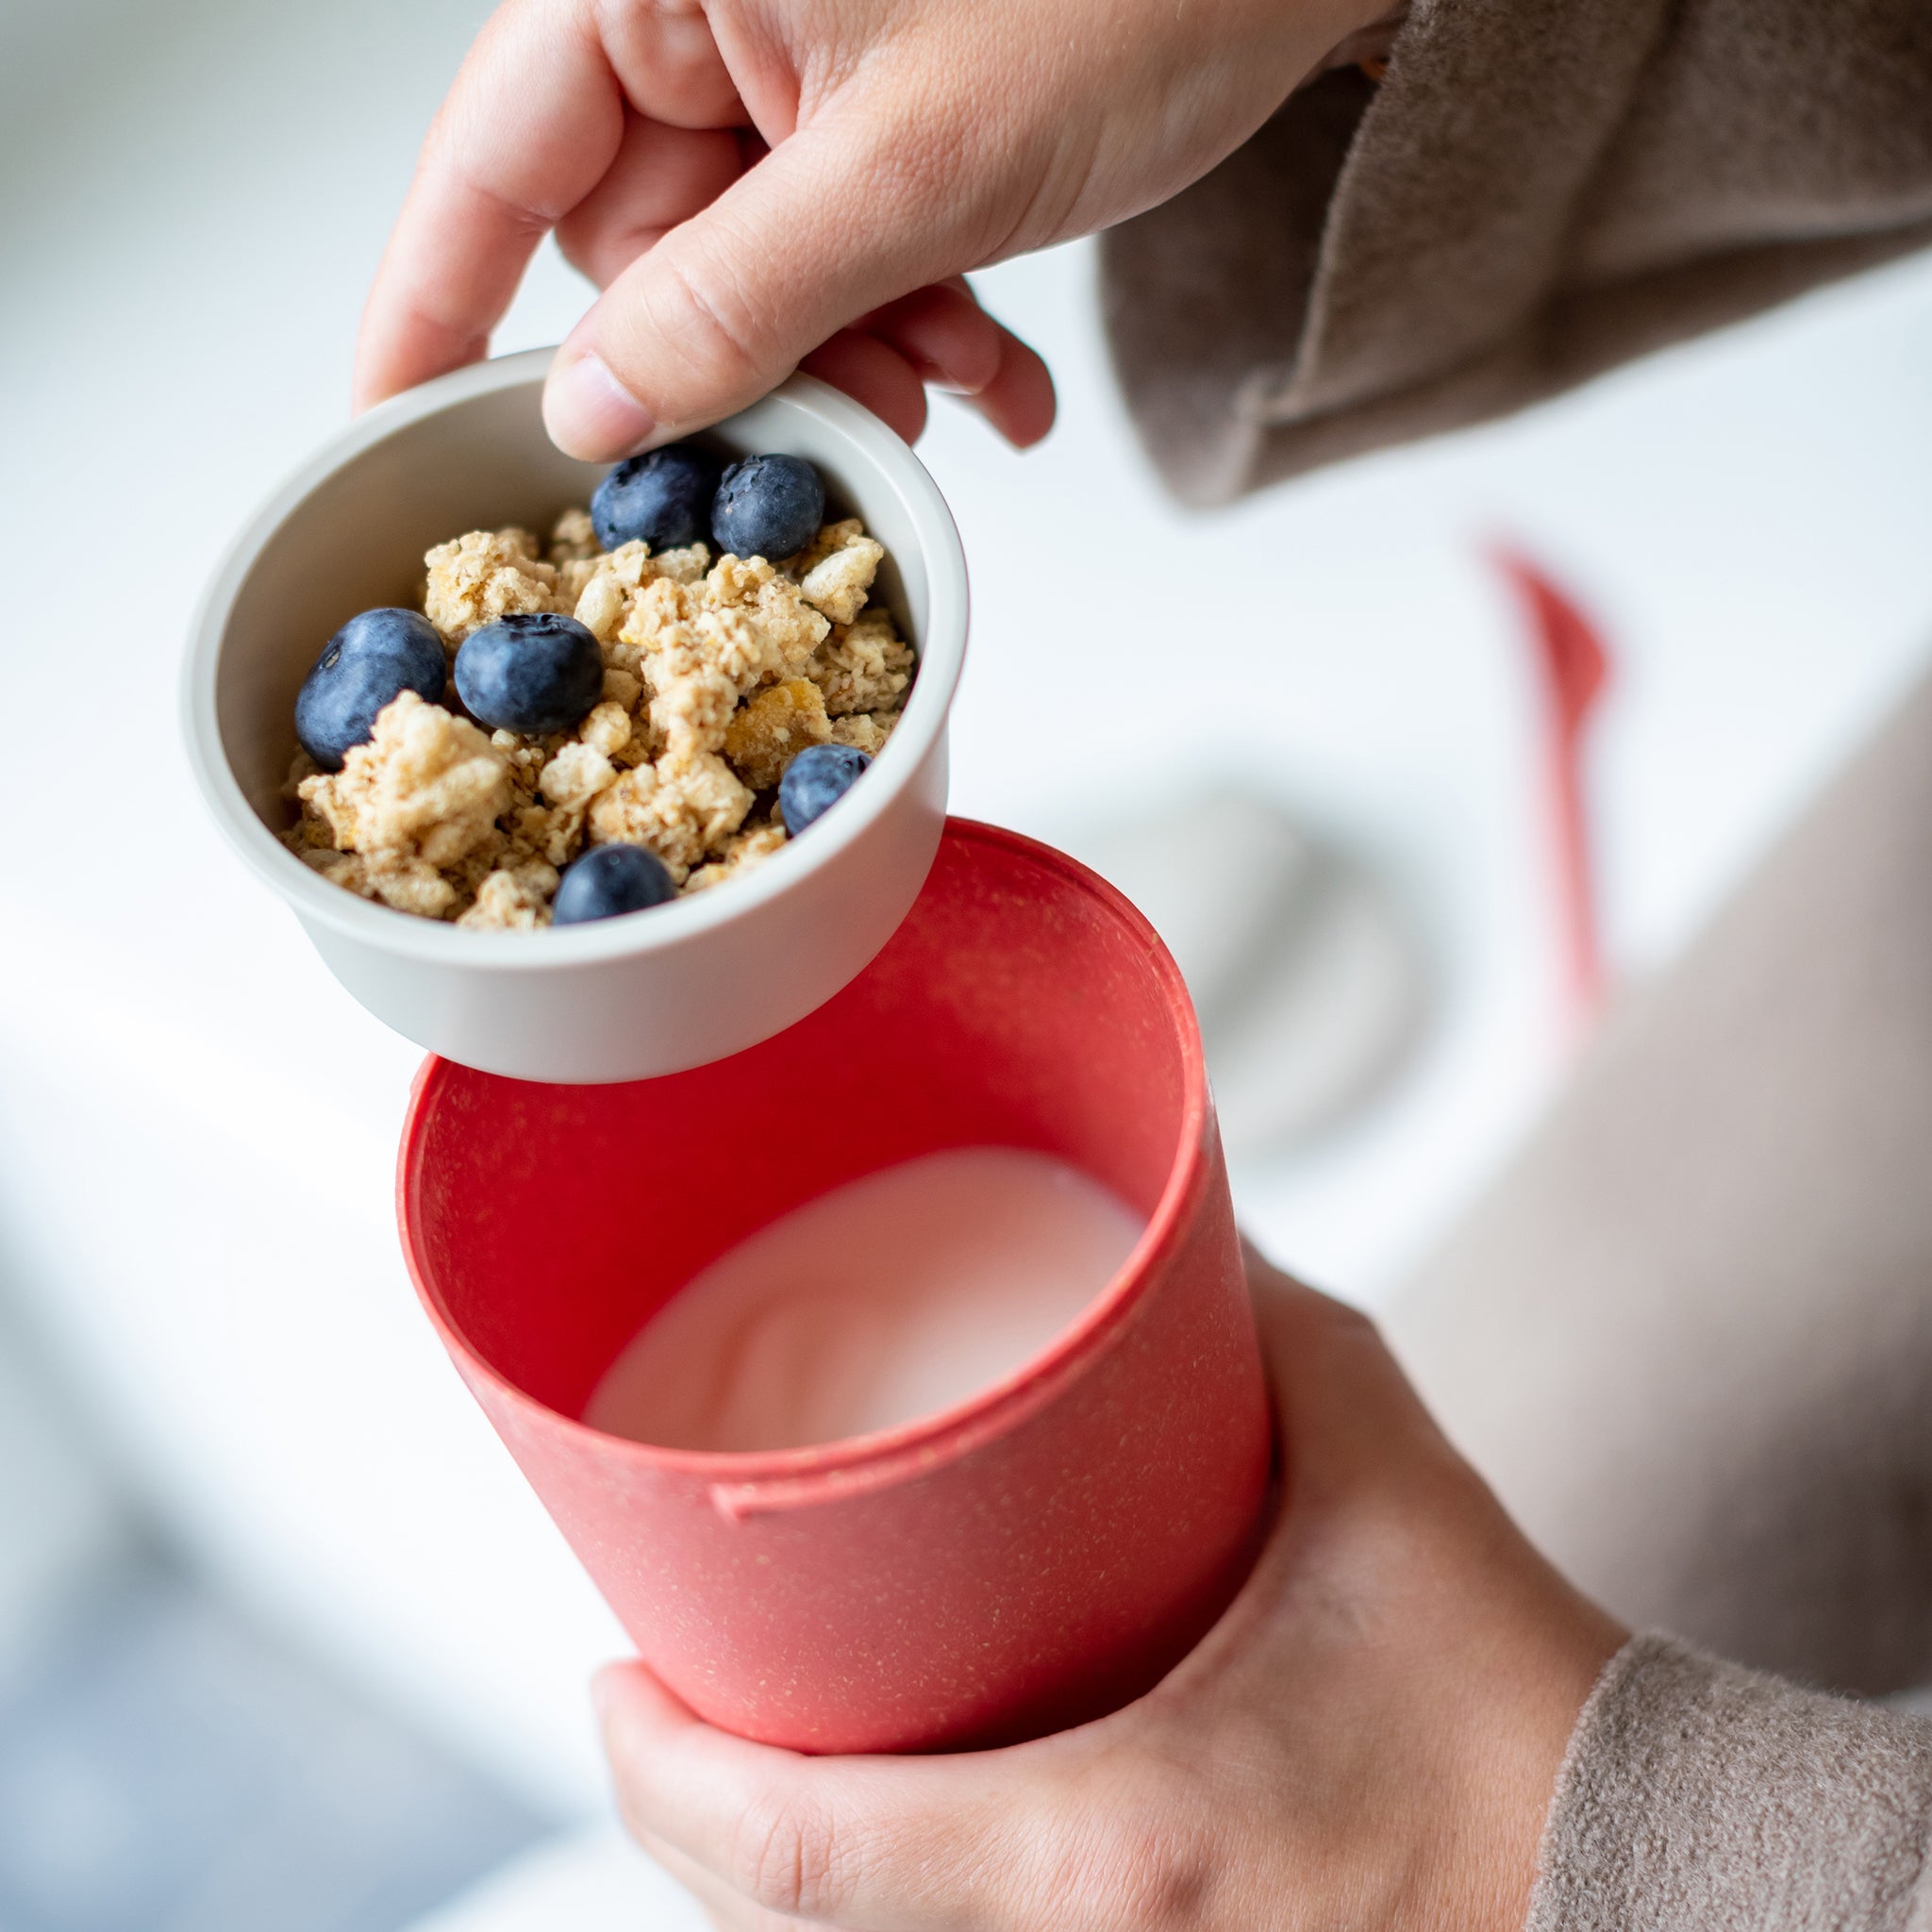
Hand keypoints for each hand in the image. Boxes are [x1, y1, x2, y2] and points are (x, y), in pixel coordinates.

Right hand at [355, 0, 1388, 457]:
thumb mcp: (913, 173)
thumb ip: (735, 300)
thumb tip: (595, 404)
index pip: (491, 153)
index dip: (437, 304)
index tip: (395, 427)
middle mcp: (704, 13)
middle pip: (635, 244)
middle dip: (740, 366)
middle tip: (832, 430)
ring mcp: (792, 70)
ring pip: (749, 276)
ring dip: (846, 363)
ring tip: (950, 384)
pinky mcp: (871, 119)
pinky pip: (836, 259)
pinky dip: (908, 328)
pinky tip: (990, 370)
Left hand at [595, 1251, 1625, 1931]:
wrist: (1637, 1872)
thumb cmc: (1513, 1698)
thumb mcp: (1375, 1463)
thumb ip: (1253, 1318)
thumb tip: (1166, 1219)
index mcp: (1111, 1847)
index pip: (795, 1850)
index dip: (658, 1773)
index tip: (603, 1679)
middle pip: (785, 1928)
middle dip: (691, 1815)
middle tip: (661, 1678)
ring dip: (770, 1869)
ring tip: (741, 1735)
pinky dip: (868, 1907)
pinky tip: (871, 1817)